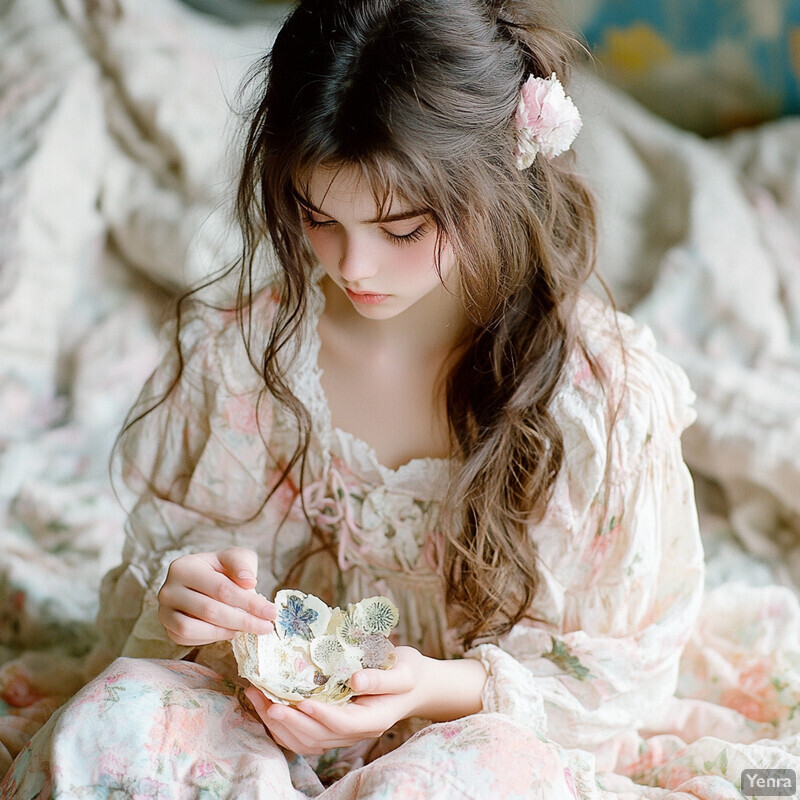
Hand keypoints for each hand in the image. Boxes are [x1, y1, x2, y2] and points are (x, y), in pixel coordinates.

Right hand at [157, 547, 275, 645]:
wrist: (203, 579)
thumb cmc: (221, 568)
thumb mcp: (235, 558)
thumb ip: (242, 565)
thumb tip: (248, 583)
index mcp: (183, 567)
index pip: (221, 588)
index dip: (249, 602)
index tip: (271, 612)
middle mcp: (167, 589)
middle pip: (209, 610)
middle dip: (243, 620)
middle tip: (266, 626)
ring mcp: (164, 611)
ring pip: (193, 629)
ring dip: (225, 632)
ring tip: (246, 628)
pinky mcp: (168, 628)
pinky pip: (188, 639)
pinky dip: (211, 638)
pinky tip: (230, 631)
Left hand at [245, 645, 428, 755]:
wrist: (414, 684)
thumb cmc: (410, 672)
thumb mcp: (405, 670)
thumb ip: (382, 677)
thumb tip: (355, 680)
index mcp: (373, 718)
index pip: (342, 724)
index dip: (320, 715)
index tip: (299, 701)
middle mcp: (356, 731)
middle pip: (317, 737)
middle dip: (288, 720)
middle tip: (264, 699)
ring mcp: (343, 732)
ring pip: (306, 741)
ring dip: (279, 724)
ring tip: (257, 698)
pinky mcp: (333, 725)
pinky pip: (304, 734)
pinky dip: (283, 724)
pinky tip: (267, 705)